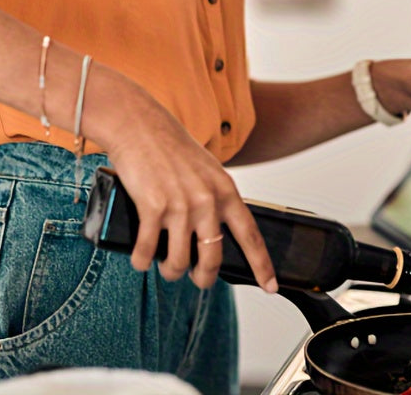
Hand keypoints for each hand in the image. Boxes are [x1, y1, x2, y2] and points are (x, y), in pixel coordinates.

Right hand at [90, 73, 277, 292]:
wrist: (139, 124)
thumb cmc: (170, 145)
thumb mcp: (205, 168)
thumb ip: (214, 196)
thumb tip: (212, 231)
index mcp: (225, 190)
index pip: (250, 235)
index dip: (262, 264)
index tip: (270, 286)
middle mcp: (206, 200)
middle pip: (212, 259)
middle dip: (204, 278)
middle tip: (197, 279)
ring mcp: (180, 206)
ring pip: (178, 262)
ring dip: (170, 271)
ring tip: (165, 267)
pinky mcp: (152, 208)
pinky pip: (147, 251)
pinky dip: (142, 261)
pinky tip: (141, 261)